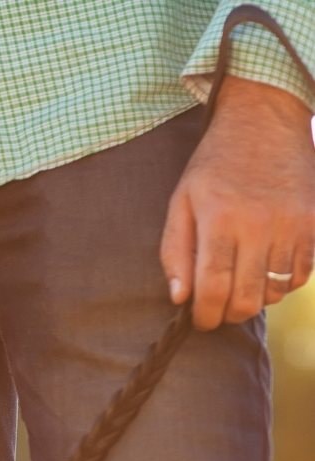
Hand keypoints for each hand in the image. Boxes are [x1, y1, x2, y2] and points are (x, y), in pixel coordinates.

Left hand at [161, 76, 314, 329]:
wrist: (264, 124)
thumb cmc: (214, 167)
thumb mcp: (181, 202)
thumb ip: (175, 252)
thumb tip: (180, 297)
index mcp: (221, 219)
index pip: (213, 285)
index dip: (205, 314)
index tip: (199, 321)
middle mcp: (261, 224)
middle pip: (248, 297)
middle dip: (228, 314)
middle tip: (217, 310)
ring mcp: (294, 224)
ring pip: (276, 291)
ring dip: (255, 299)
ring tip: (239, 285)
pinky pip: (300, 275)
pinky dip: (281, 284)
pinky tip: (264, 270)